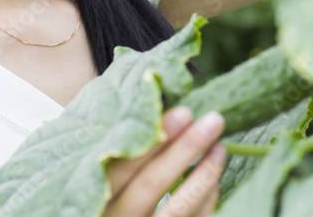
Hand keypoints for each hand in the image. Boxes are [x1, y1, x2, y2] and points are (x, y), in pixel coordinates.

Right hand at [103, 106, 227, 215]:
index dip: (155, 138)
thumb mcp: (102, 167)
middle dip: (185, 150)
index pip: (123, 164)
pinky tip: (213, 176)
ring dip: (204, 175)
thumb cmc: (106, 186)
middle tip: (214, 120)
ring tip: (220, 147)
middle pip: (151, 184)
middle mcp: (115, 215)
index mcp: (92, 192)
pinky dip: (205, 199)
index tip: (183, 113)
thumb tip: (162, 107)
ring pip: (176, 209)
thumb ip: (121, 145)